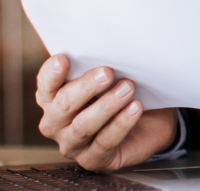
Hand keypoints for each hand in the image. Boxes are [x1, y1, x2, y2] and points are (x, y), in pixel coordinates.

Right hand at [36, 55, 176, 169]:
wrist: (147, 123)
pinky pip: (105, 142)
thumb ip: (98, 67)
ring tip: (128, 88)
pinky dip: (121, 123)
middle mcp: (56, 123)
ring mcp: (72, 144)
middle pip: (63, 105)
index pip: (46, 85)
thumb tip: (106, 48)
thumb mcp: (109, 78)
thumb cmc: (120, 93)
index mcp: (54, 99)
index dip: (52, 74)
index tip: (64, 59)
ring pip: (82, 126)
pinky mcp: (93, 159)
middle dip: (85, 88)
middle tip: (107, 72)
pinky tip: (135, 108)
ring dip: (106, 105)